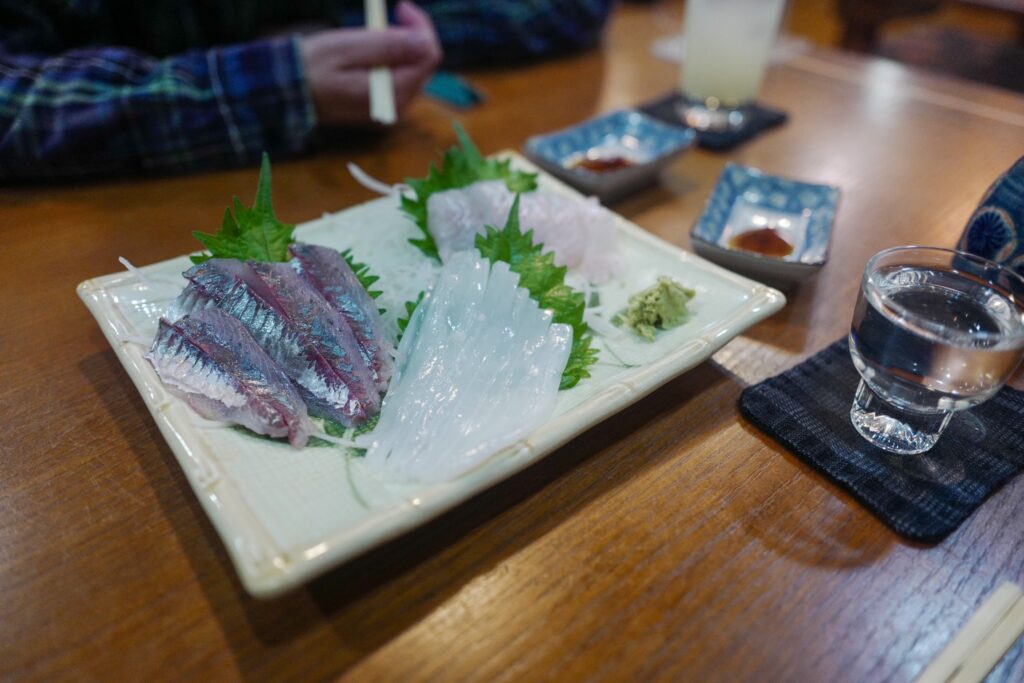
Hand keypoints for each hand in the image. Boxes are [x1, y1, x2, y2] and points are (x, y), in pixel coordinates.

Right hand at [299, 1, 441, 126]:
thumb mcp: (346, 48)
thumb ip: (387, 46)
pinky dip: (393, 58)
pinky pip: (400, 78)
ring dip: (402, 45)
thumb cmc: (311, 68)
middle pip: (424, 63)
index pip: (428, 55)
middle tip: (389, 15)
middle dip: (413, 34)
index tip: (400, 6)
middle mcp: (398, 105)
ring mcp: (391, 108)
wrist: (287, 95)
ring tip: (374, 32)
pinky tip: (371, 50)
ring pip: (413, 70)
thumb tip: (424, 40)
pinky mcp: (382, 106)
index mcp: (393, 92)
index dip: (421, 26)